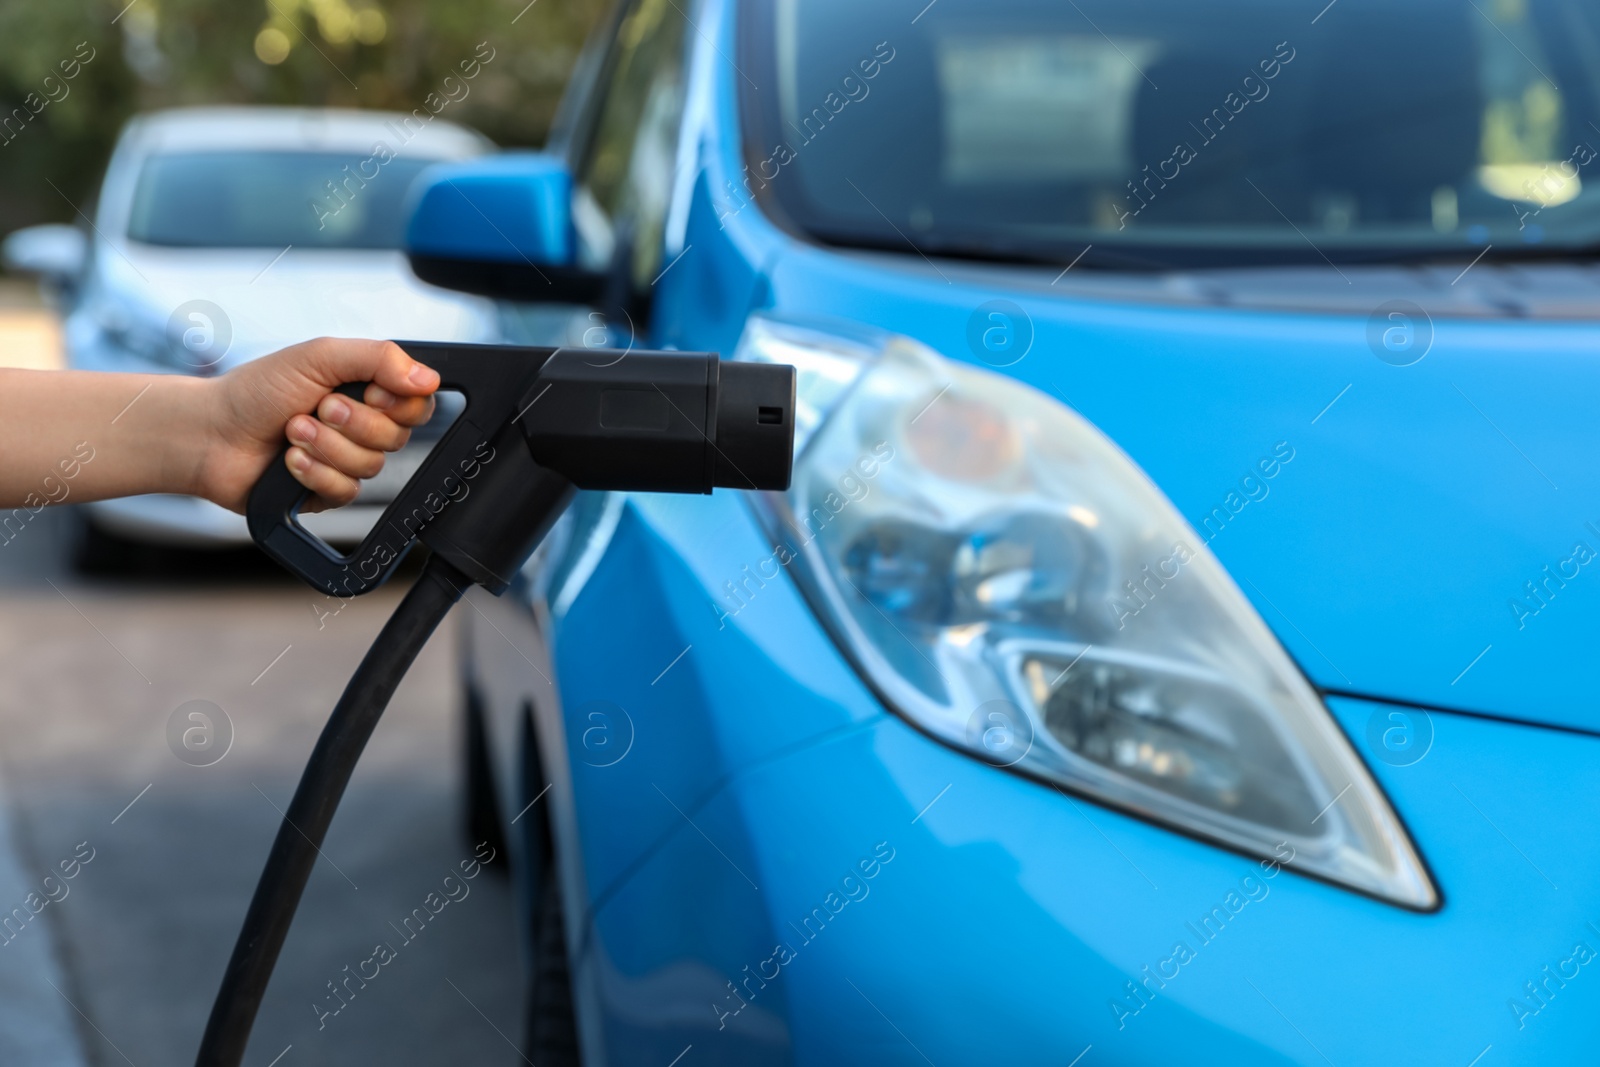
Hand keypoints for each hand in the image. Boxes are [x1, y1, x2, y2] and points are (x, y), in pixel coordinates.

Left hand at [197, 338, 439, 513]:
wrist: (211, 433)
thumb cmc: (257, 390)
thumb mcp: (319, 356)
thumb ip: (378, 358)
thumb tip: (428, 377)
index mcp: (367, 389)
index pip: (418, 402)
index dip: (397, 402)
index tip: (366, 391)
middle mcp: (363, 425)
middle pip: (398, 437)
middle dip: (352, 422)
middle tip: (318, 408)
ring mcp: (347, 460)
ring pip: (371, 466)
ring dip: (325, 445)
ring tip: (292, 431)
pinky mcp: (329, 491)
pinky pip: (347, 490)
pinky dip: (314, 471)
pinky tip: (289, 460)